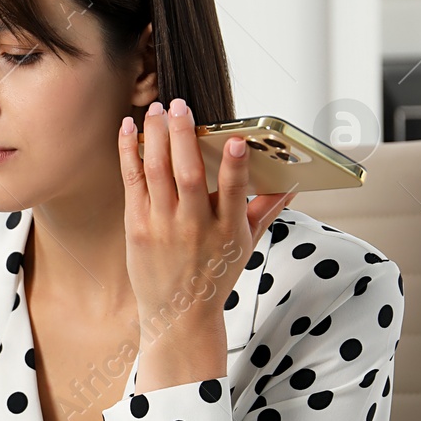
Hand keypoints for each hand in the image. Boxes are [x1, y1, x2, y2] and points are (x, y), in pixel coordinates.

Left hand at [118, 98, 296, 391]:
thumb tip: (292, 183)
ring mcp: (162, 227)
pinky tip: (128, 128)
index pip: (234, 193)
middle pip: (188, 175)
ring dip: (155, 136)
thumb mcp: (246, 246)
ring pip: (156, 173)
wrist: (178, 316)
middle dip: (184, 136)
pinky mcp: (136, 228)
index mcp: (227, 230)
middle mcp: (193, 227)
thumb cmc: (214, 276)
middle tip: (181, 104)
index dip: (236, 166)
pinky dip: (129, 153)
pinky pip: (132, 182)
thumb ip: (265, 210)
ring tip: (157, 108)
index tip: (238, 140)